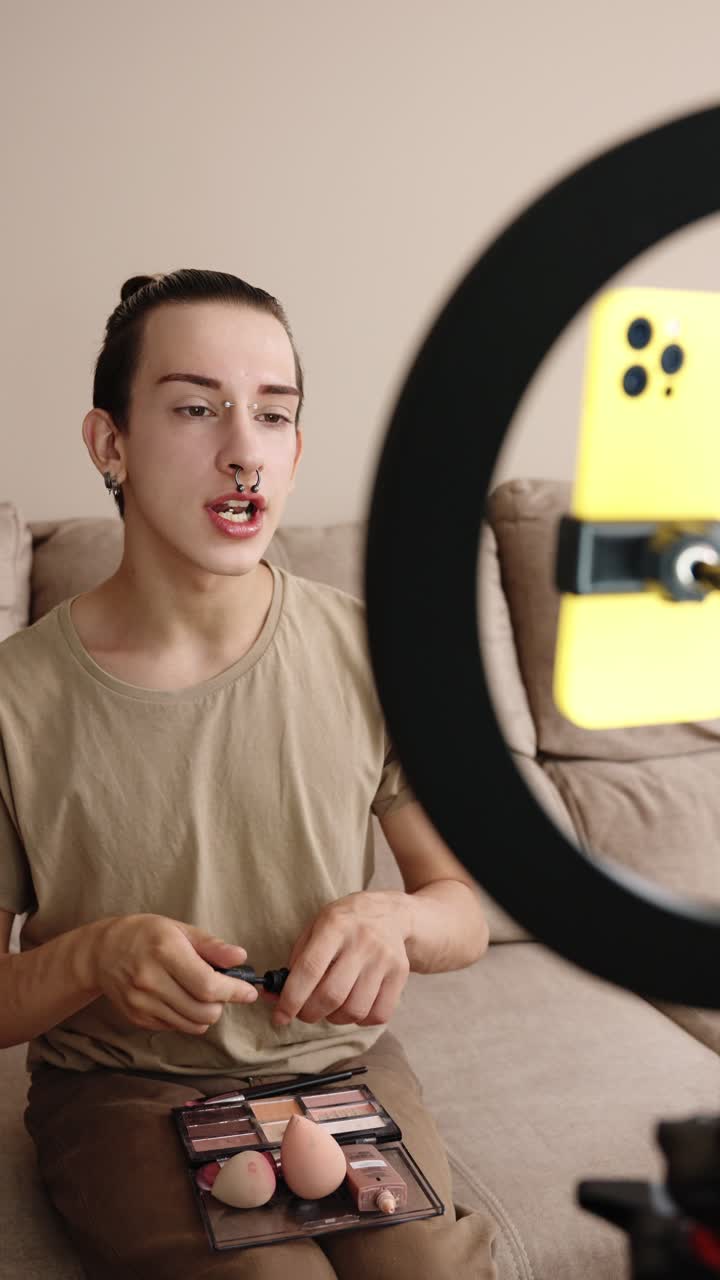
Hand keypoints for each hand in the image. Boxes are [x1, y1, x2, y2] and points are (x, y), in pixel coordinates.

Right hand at [86, 914, 257, 1034]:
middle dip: (222, 1005)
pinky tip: (181, 998)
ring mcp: (142, 1003)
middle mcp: (151, 980)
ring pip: (192, 1025)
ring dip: (207, 1014)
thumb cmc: (144, 935)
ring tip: (202, 994)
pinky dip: (187, 1018)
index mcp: (165, 952)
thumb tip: (241, 958)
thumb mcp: (179, 929)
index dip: (234, 992)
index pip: (208, 985)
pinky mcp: (137, 1018)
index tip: (248, 992)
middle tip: (222, 990)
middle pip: (203, 1011)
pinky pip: (176, 1027)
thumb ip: (212, 946)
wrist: (101, 953)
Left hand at [267, 891, 411, 1028]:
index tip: (280, 1017)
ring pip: (355, 1009)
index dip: (291, 998)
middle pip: (332, 995)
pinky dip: (361, 1020)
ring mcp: (384, 958)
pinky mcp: (400, 974)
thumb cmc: (345, 923)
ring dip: (335, 1019)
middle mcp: (362, 941)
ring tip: (331, 1007)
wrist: (392, 914)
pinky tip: (354, 1006)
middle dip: (310, 1013)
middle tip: (304, 1013)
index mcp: (335, 925)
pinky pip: (378, 1014)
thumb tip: (274, 994)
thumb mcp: (317, 926)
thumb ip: (297, 959)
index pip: (309, 969)